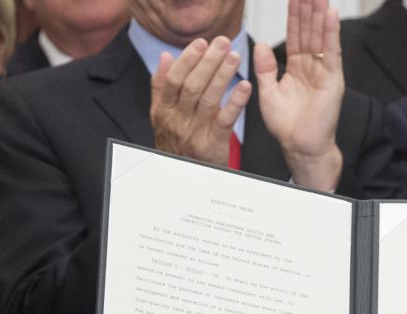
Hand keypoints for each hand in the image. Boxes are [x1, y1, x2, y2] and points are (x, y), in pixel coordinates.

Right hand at [150, 36, 251, 165]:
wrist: (185, 178)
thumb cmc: (177, 143)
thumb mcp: (162, 116)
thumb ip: (161, 87)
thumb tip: (164, 57)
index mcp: (163, 111)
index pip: (173, 80)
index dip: (187, 60)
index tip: (201, 43)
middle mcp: (177, 122)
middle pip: (192, 87)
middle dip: (208, 62)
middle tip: (223, 42)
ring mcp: (194, 135)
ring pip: (208, 100)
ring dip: (223, 76)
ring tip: (234, 57)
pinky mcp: (212, 146)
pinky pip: (225, 121)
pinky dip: (235, 103)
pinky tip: (244, 87)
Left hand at [256, 0, 343, 190]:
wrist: (299, 146)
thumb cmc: (286, 126)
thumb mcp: (268, 93)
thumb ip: (265, 69)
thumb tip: (260, 46)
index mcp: (296, 68)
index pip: (295, 36)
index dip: (294, 17)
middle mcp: (311, 67)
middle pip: (309, 32)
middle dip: (307, 10)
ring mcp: (323, 71)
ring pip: (320, 37)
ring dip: (319, 15)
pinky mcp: (332, 79)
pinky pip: (331, 51)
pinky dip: (331, 32)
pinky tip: (329, 14)